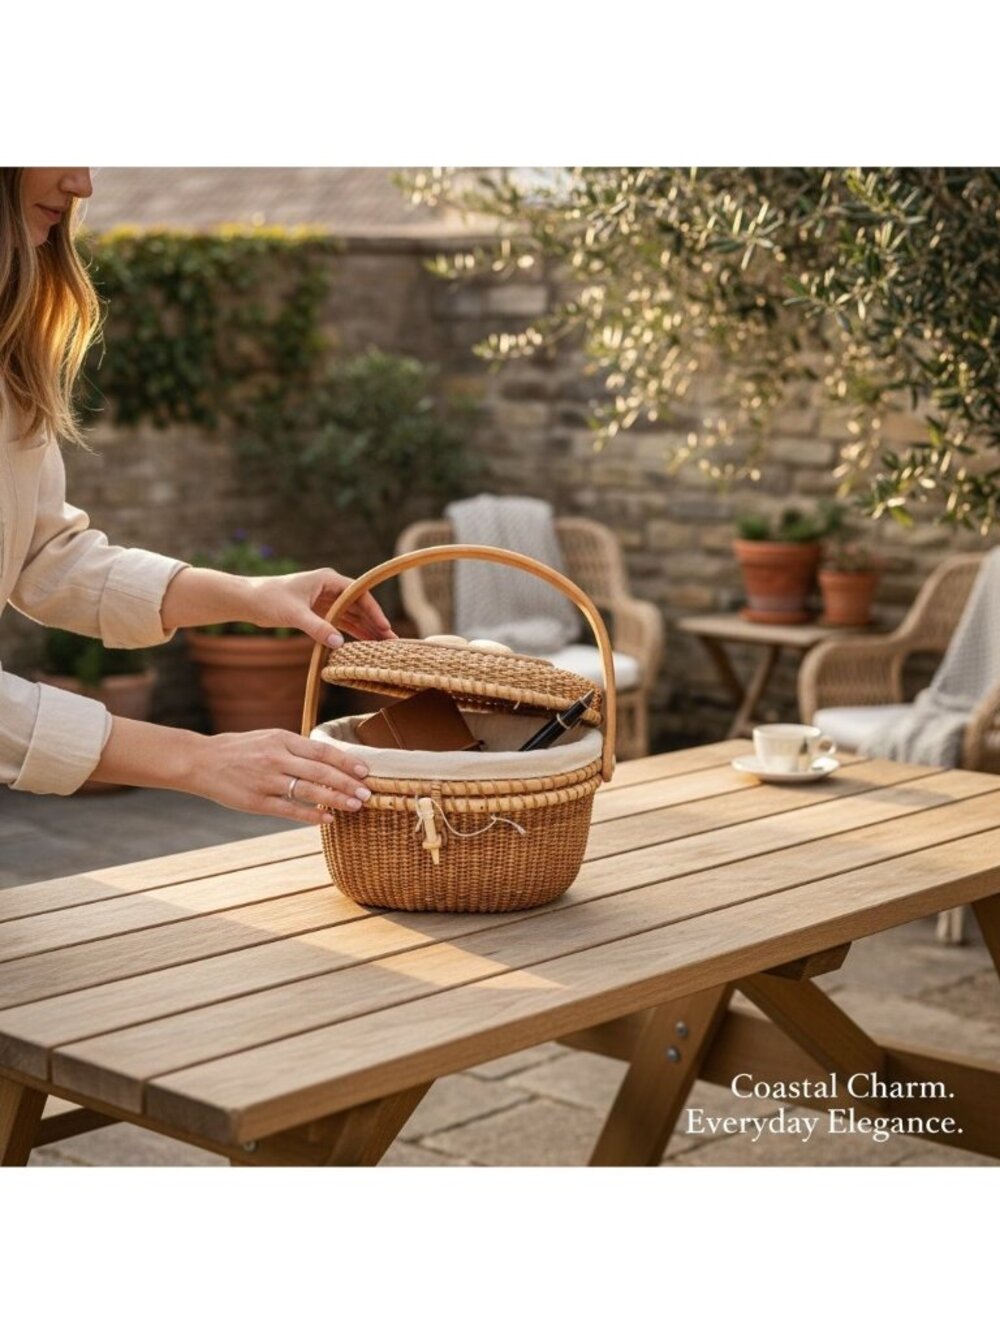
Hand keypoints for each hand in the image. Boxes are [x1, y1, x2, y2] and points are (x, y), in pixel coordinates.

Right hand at [190, 729, 374, 825]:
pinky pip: (290, 810)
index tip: (366, 770)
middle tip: (368, 793)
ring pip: (309, 791)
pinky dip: (312, 816)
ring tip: (355, 806)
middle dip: (348, 783)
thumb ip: (296, 748)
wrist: (202, 761)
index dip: (347, 761)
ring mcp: (267, 781)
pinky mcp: (257, 802)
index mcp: (282, 739)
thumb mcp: (269, 738)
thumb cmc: (240, 750)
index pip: (322, 751)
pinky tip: (328, 820)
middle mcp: (276, 758)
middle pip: (321, 771)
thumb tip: (328, 759)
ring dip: (336, 799)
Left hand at [243, 568, 396, 646]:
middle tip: (391, 641)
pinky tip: (363, 644)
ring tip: (382, 646)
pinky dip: (351, 632)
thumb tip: (338, 644)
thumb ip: (317, 628)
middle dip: (374, 623)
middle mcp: (330, 587)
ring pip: (351, 615)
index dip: (374, 611)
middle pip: (359, 606)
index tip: (384, 627)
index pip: (359, 594)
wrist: (248, 600)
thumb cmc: (269, 599)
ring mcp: (325, 599)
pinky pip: (340, 622)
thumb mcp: (295, 614)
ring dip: (365, 629)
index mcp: (328, 579)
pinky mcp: (317, 610)